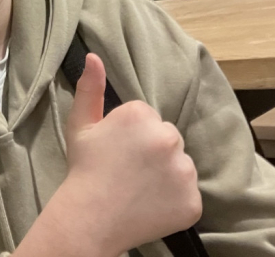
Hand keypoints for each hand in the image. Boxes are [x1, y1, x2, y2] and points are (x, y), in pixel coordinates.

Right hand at [58, 53, 201, 255]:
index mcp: (141, 116)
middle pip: (166, 137)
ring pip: (180, 164)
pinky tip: (151, 203)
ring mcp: (184, 171)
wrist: (91, 218)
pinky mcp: (193, 200)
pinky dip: (174, 198)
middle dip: (152, 150)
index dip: (130, 133)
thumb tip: (94, 57)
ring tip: (139, 187)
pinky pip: (188, 192)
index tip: (116, 150)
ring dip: (166, 173)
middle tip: (128, 169)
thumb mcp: (80, 125)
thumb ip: (90, 88)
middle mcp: (167, 138)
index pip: (146, 116)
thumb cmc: (84, 169)